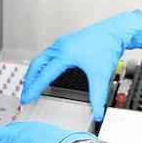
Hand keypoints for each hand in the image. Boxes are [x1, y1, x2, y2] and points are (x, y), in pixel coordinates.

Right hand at [21, 11, 141, 121]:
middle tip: (25, 94)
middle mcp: (60, 47)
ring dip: (34, 72)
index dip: (34, 88)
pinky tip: (45, 71)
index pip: (44, 75)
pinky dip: (42, 65)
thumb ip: (98, 96)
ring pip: (41, 59)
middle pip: (36, 65)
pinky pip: (47, 55)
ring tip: (31, 84)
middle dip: (29, 81)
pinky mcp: (66, 42)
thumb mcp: (101, 75)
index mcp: (64, 54)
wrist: (116, 30)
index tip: (26, 98)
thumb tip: (97, 112)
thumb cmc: (108, 45)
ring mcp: (62, 43)